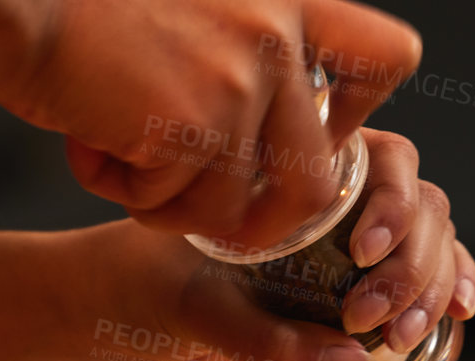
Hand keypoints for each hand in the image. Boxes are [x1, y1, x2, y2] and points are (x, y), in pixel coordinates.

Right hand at [0, 0, 421, 250]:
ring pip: (231, 207)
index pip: (386, 59)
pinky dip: (128, 196)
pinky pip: (174, 206)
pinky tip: (92, 148)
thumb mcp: (197, 12)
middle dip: (265, 224)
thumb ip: (243, 52)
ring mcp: (239, 84)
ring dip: (172, 208)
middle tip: (213, 218)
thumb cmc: (87, 7)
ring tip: (118, 162)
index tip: (318, 136)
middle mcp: (277, 39)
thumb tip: (268, 135)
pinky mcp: (193, 127)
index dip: (359, 119)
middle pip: (317, 181)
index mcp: (286, 4)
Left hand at [74, 130, 474, 360]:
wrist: (105, 318)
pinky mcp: (340, 283)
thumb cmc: (136, 288)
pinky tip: (459, 315)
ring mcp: (339, 238)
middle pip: (418, 206)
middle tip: (373, 319)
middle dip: (413, 262)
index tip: (362, 259)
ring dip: (431, 285)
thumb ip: (268, 342)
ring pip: (425, 242)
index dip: (391, 209)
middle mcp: (326, 194)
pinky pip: (411, 275)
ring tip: (402, 336)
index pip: (383, 163)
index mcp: (291, 168)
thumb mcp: (197, 313)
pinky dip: (443, 287)